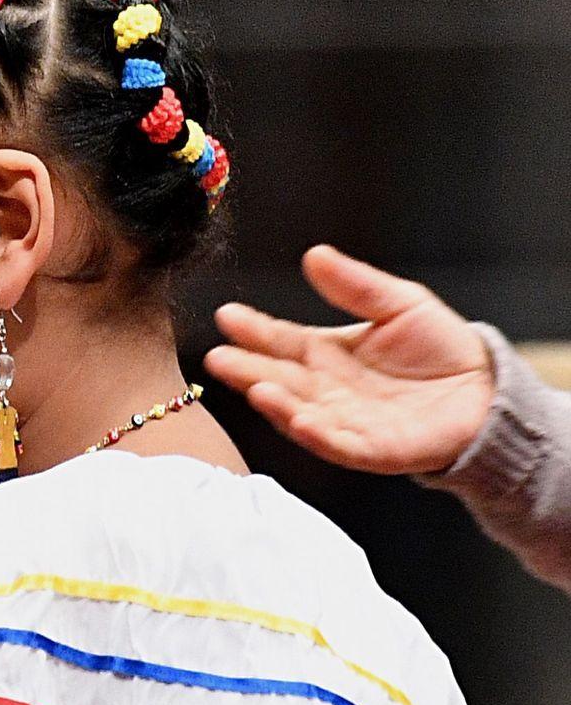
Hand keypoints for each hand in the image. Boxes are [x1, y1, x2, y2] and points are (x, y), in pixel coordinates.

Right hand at [205, 244, 495, 475]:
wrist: (486, 391)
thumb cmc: (441, 348)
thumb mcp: (398, 303)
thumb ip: (356, 285)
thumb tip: (316, 255)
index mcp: (328, 353)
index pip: (282, 341)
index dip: (254, 330)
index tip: (227, 316)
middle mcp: (328, 390)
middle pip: (280, 379)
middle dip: (248, 370)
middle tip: (219, 358)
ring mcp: (347, 422)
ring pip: (302, 413)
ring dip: (277, 404)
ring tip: (255, 387)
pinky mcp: (374, 449)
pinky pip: (341, 444)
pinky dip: (319, 435)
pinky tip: (299, 421)